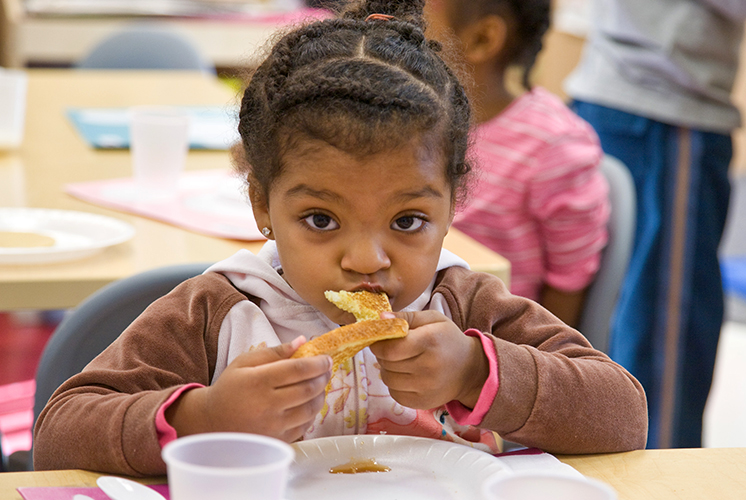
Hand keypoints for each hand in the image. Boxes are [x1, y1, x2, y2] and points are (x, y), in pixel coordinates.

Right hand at [166, 336, 331, 442]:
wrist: (213, 421)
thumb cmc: (230, 387)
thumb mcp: (244, 362)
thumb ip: (274, 351)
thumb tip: (301, 341)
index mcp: (258, 381)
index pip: (298, 369)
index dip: (317, 363)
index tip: (326, 358)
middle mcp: (267, 405)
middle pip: (308, 389)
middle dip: (323, 377)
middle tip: (327, 369)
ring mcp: (273, 426)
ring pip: (310, 409)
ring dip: (321, 394)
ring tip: (321, 384)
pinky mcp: (277, 440)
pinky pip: (304, 426)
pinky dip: (312, 413)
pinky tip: (310, 403)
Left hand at [369, 311, 488, 409]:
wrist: (470, 370)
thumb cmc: (448, 340)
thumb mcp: (433, 319)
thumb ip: (406, 316)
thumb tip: (381, 318)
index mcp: (429, 341)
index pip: (390, 348)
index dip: (378, 343)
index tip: (380, 339)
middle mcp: (428, 367)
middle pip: (386, 363)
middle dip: (383, 354)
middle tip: (392, 348)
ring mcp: (425, 388)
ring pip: (387, 379)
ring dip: (387, 369)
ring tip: (400, 361)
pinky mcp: (422, 403)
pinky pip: (394, 394)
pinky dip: (395, 384)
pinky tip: (405, 375)